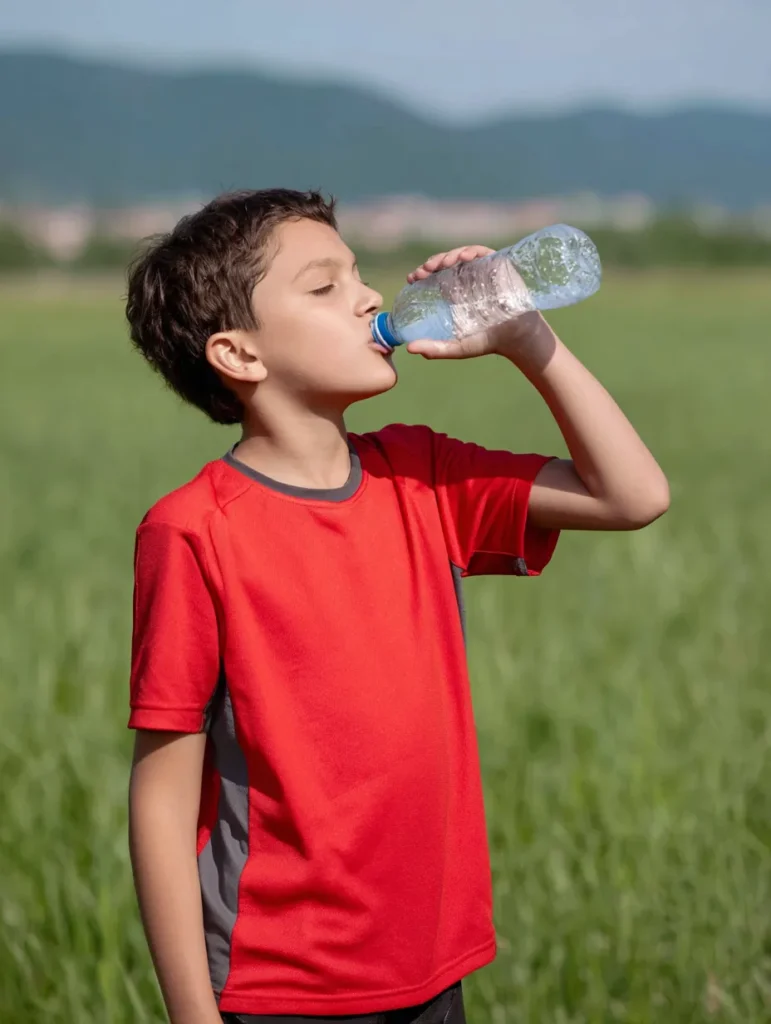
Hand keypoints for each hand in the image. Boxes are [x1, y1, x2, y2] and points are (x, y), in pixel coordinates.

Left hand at [404, 245, 547, 360]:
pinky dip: (472, 251)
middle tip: (425, 271)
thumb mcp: (457, 348)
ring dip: (449, 255)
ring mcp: (480, 271)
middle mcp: (465, 280)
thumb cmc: (486, 341)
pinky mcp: (496, 265)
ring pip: (460, 255)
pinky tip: (465, 257)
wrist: (516, 337)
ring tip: (443, 263)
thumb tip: (409, 349)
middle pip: (443, 264)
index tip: (412, 278)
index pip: (433, 278)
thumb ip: (435, 349)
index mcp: (453, 294)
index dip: (422, 274)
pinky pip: (482, 252)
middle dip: (432, 263)